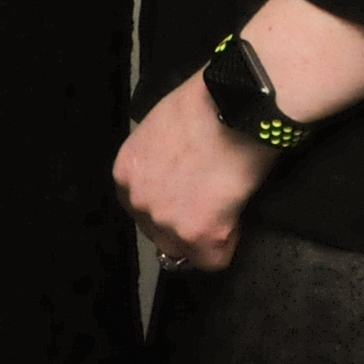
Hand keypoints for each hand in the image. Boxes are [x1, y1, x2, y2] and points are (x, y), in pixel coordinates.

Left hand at [114, 68, 276, 272]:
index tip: (191, 196)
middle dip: (186, 223)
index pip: (143, 210)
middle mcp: (138, 200)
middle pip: (161, 233)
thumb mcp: (161, 129)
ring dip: (208, 234)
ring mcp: (166, 221)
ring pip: (187, 249)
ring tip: (228, 203)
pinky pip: (214, 259)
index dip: (171, 205)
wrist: (235, 104)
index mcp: (125, 173)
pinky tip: (238, 213)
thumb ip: (158, 160)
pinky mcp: (199, 234)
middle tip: (212, 201)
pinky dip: (231, 243)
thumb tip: (175, 175)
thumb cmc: (206, 104)